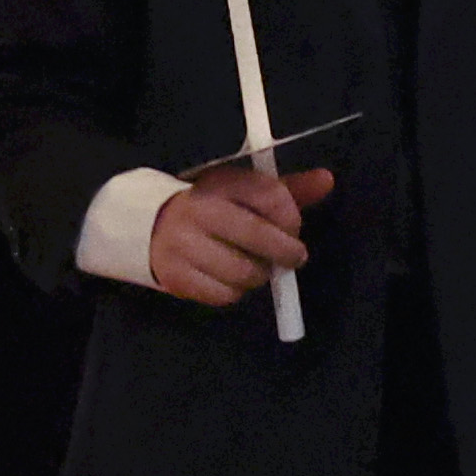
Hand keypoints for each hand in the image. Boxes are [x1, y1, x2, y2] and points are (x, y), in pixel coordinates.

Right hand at [148, 160, 333, 307]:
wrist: (149, 227)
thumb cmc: (213, 208)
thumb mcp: (244, 192)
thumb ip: (287, 190)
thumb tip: (326, 180)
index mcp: (220, 182)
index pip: (270, 197)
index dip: (291, 218)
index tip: (293, 229)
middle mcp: (200, 210)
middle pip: (258, 236)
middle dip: (285, 252)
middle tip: (293, 258)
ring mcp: (185, 245)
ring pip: (244, 272)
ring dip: (260, 274)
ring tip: (257, 267)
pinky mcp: (177, 276)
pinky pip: (224, 295)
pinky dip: (236, 292)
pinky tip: (232, 279)